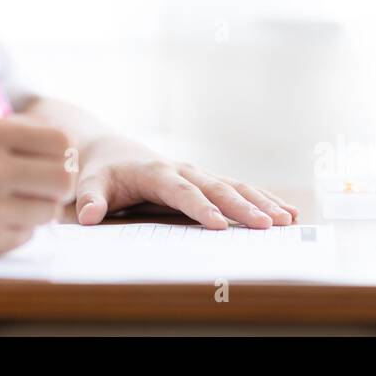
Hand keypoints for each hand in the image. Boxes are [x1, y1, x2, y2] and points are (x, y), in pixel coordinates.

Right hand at [0, 114, 75, 255]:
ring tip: (9, 202)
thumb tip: (70, 145)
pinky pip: (27, 236)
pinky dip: (17, 230)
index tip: (52, 159)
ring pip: (49, 212)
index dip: (64, 152)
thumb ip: (22, 131)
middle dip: (59, 185)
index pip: (61, 141)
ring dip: (37, 209)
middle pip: (64, 180)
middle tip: (42, 186)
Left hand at [71, 135, 299, 228]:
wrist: (112, 150)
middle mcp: (182, 170)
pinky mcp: (206, 181)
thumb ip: (89, 199)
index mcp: (156, 172)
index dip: (199, 208)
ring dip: (260, 201)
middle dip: (243, 207)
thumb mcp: (90, 183)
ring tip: (287, 218)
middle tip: (268, 225)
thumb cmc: (102, 171)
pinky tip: (286, 212)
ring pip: (234, 186)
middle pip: (217, 188)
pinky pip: (237, 189)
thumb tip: (88, 217)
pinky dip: (262, 199)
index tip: (218, 225)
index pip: (181, 192)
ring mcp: (197, 174)